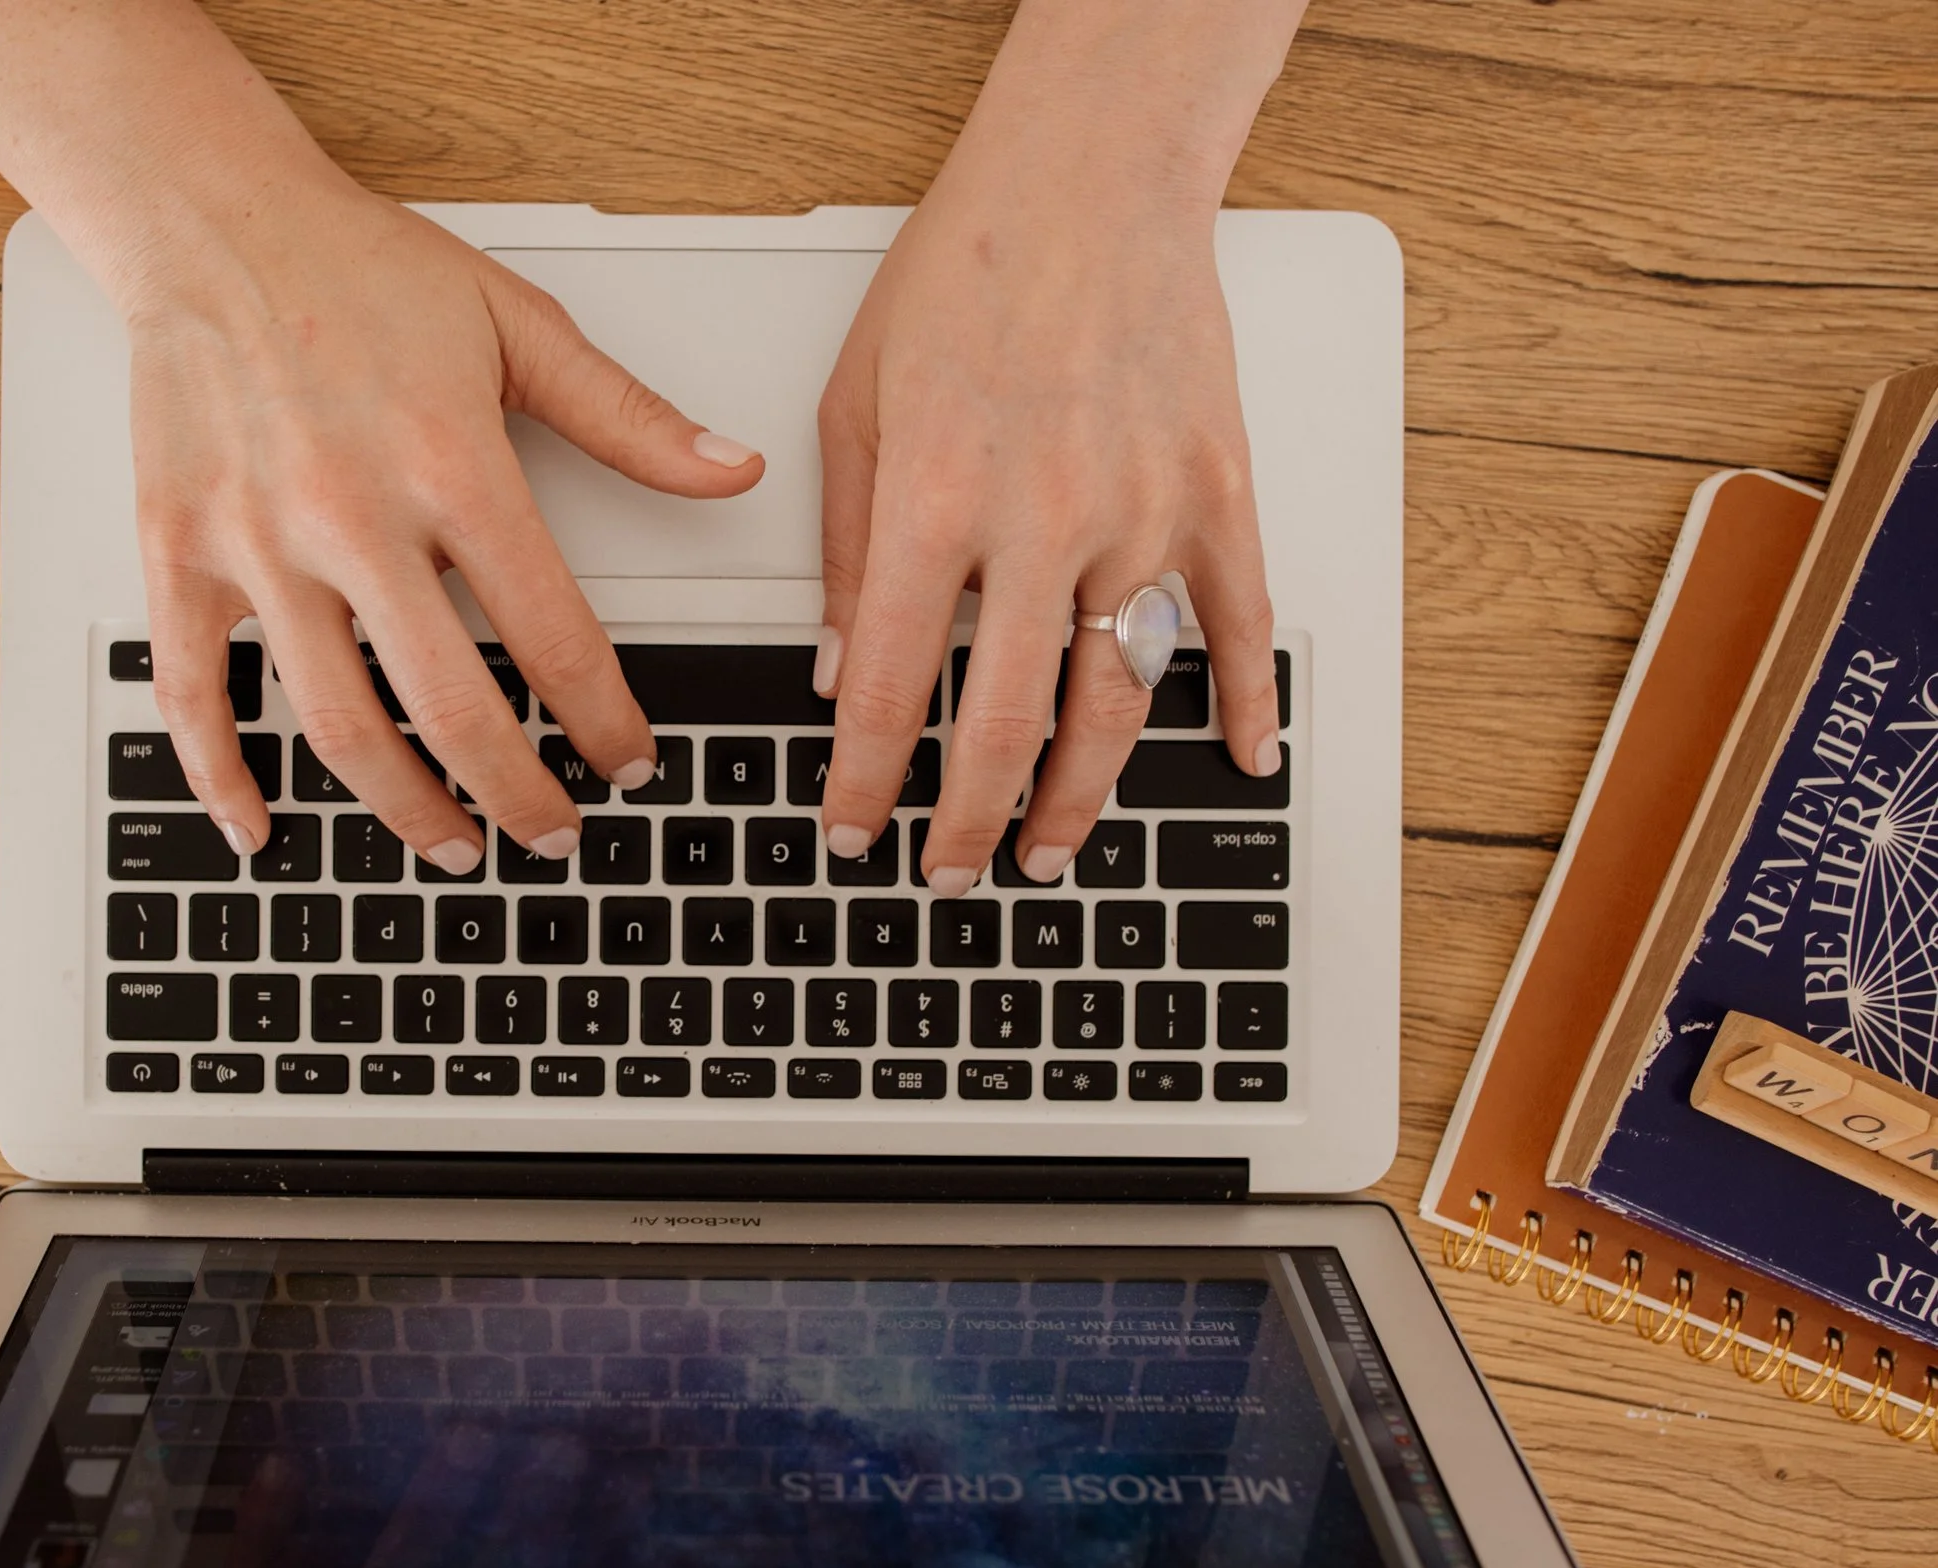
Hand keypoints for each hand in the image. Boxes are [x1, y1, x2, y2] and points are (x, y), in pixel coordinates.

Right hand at [0, 0, 764, 866]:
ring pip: (334, 721)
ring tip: (452, 844)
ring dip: (402, 807)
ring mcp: (255, 541)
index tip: (628, 765)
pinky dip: (220, 774)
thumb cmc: (360, 266)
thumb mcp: (518, 323)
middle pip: (448, 706)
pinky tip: (259, 827)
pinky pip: (190, 689)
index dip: (602, 722)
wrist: (209, 218)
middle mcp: (350, 513)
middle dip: (516, 795)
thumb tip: (732, 471)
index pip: (551, 634)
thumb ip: (628, 417)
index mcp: (450, 461)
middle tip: (552, 836)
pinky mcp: (175, 550)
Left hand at [814, 0, 1299, 894]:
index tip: (852, 834)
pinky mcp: (1220, 495)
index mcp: (935, 498)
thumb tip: (836, 668)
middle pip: (1007, 722)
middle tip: (952, 872)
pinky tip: (1239, 758)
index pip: (888, 686)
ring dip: (1083, 795)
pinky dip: (1248, 702)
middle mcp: (1043, 520)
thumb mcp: (854, 402)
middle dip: (971, 823)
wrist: (1091, 178)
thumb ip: (844, 546)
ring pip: (1118, 699)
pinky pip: (1243, 625)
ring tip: (1051, 850)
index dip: (865, 782)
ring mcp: (1145, 514)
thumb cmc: (966, 273)